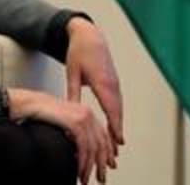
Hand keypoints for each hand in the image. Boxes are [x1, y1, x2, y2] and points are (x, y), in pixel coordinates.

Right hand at [8, 87, 113, 183]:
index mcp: (87, 113)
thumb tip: (78, 153)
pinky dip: (83, 162)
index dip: (108, 152)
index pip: (104, 135)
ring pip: (94, 148)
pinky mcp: (76, 122)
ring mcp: (83, 117)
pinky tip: (80, 171)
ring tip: (86, 179)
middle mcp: (89, 114)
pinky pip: (84, 147)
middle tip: (102, 178)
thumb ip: (74, 134)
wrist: (31, 104)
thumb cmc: (43, 115)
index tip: (109, 165)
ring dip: (90, 167)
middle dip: (102, 164)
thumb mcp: (64, 124)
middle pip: (102, 143)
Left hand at [65, 18, 124, 154]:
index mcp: (102, 82)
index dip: (115, 127)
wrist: (89, 36)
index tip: (117, 142)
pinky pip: (117, 102)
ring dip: (118, 126)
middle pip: (118, 112)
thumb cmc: (78, 53)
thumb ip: (72, 93)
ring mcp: (114, 82)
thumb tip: (70, 113)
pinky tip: (114, 126)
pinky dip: (117, 116)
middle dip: (117, 132)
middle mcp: (112, 84)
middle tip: (116, 152)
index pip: (111, 109)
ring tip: (116, 144)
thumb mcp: (72, 73)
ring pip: (119, 108)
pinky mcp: (113, 82)